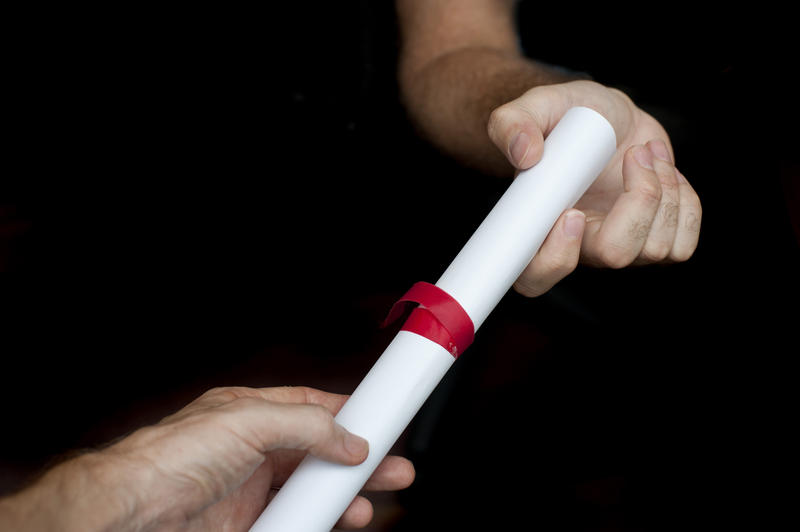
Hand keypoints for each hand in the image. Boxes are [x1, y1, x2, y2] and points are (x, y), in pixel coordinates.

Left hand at [0, 386, 413, 531]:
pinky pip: (296, 522)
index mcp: (253, 414)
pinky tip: (334, 523)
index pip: (313, 407)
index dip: (349, 412)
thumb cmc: (172, 456)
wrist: (133, 514)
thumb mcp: (248, 422)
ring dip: (345, 497)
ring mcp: (253, 490)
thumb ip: (306, 425)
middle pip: (321, 453)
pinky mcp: (249, 525)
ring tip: (370, 504)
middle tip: (394, 468)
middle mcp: (256, 450)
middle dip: (360, 460)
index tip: (381, 418)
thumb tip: (349, 439)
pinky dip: (319, 523)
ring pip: (312, 491)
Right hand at [488, 80, 701, 295]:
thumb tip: (525, 154)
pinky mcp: (655, 242)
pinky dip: (685, 201)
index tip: (571, 212)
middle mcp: (578, 246)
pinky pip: (682, 245)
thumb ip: (513, 124)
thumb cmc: (565, 117)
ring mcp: (619, 248)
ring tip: (644, 152)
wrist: (604, 115)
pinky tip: (663, 170)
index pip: (534, 277)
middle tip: (632, 156)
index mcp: (539, 227)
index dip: (555, 258)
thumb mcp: (535, 106)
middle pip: (614, 255)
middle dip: (639, 202)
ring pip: (656, 247)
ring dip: (663, 188)